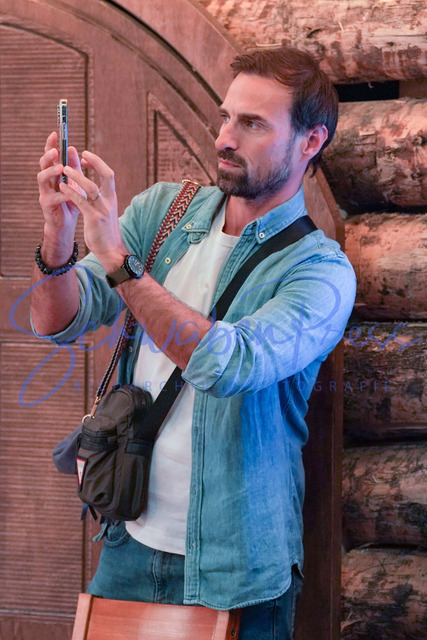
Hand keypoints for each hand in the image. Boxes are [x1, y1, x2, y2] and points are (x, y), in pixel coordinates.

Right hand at [37, 131, 83, 238]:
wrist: (67, 223)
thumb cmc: (71, 201)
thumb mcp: (75, 181)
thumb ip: (74, 167)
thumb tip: (72, 148)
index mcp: (53, 173)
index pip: (50, 156)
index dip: (50, 144)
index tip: (55, 133)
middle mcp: (46, 181)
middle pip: (42, 164)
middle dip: (48, 156)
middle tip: (56, 151)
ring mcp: (44, 192)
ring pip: (41, 178)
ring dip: (51, 172)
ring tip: (60, 168)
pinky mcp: (47, 205)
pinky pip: (52, 198)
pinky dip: (62, 194)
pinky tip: (70, 192)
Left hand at [59, 151, 127, 268]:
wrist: (110, 251)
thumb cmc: (104, 231)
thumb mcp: (104, 211)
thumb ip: (99, 198)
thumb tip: (91, 186)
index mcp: (112, 198)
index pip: (108, 174)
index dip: (98, 162)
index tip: (85, 157)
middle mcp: (109, 201)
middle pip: (107, 175)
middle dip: (95, 161)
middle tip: (80, 154)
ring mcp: (102, 210)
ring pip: (92, 187)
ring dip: (77, 176)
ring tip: (64, 168)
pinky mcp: (94, 219)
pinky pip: (81, 202)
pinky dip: (71, 192)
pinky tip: (61, 186)